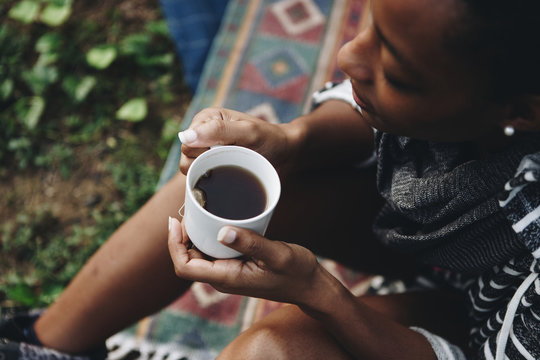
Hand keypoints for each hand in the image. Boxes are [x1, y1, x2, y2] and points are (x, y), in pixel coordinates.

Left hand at [167, 217, 324, 305]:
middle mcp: (222, 278)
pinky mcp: (235, 266)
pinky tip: (214, 219)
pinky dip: (207, 236)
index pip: (184, 267)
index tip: (175, 221)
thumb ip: (251, 243)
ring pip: (198, 255)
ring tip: (197, 209)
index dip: (174, 245)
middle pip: (187, 259)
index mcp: (227, 278)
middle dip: (181, 236)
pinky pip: (213, 252)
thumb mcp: (278, 255)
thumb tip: (221, 231)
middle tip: (187, 208)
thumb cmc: (296, 272)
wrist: (309, 286)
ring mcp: (228, 273)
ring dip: (193, 235)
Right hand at [178, 107, 299, 174]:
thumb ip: (218, 131)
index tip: (227, 153)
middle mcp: (203, 132)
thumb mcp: (248, 133)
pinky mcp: (213, 163)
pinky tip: (227, 178)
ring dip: (210, 173)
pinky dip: (211, 180)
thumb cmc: (271, 139)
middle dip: (207, 164)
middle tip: (232, 161)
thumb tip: (185, 137)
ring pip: (190, 170)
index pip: (187, 143)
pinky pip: (200, 176)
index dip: (204, 153)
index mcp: (207, 118)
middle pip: (186, 157)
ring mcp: (207, 149)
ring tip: (232, 168)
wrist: (287, 154)